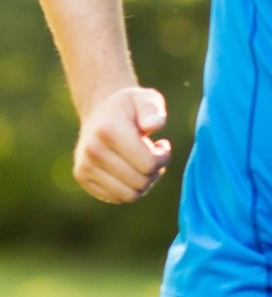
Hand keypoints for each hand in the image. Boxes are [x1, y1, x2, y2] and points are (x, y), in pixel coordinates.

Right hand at [74, 86, 171, 202]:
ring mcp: (85, 166)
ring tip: (145, 164)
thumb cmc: (130, 106)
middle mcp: (93, 150)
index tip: (161, 145)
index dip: (163, 157)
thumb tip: (153, 126)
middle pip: (139, 182)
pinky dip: (129, 188)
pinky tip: (131, 170)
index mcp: (110, 130)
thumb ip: (153, 110)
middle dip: (155, 171)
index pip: (147, 163)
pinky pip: (115, 198)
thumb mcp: (146, 98)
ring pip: (128, 195)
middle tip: (155, 155)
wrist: (100, 110)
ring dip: (144, 183)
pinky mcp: (82, 177)